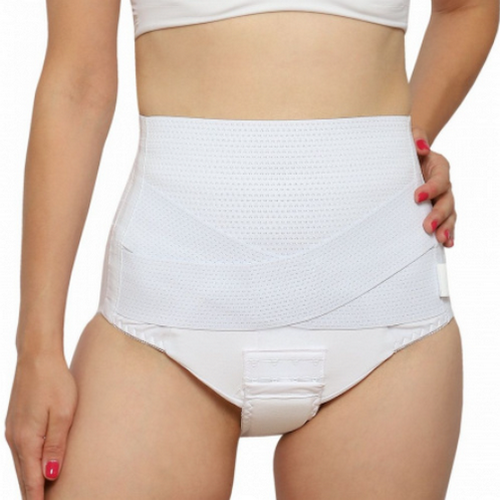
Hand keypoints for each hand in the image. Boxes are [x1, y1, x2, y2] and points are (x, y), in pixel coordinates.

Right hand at [4, 351, 77, 499]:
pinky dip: (27, 465)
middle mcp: (15, 439)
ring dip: (30, 480)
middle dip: (33, 494)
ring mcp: (13, 430)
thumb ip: (56, 446)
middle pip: (24, 476)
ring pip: (21, 464)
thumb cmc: (55, 383)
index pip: (31, 481)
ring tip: (41, 494)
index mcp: (27, 440)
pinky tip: (36, 468)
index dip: (38, 499)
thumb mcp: (62, 414)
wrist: (38, 357)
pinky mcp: (16, 422)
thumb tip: (49, 476)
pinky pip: (21, 451)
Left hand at [412, 126, 455, 247]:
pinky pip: (445, 222)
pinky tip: (446, 244)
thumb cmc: (408, 150)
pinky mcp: (435, 210)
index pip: (440, 179)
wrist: (408, 158)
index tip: (416, 197)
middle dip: (438, 215)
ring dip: (446, 228)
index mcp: (439, 167)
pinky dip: (447, 233)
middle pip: (446, 201)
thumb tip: (421, 148)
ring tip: (441, 239)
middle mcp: (444, 185)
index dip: (431, 188)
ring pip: (449, 215)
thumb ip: (416, 138)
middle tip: (427, 227)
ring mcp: (441, 199)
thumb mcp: (411, 138)